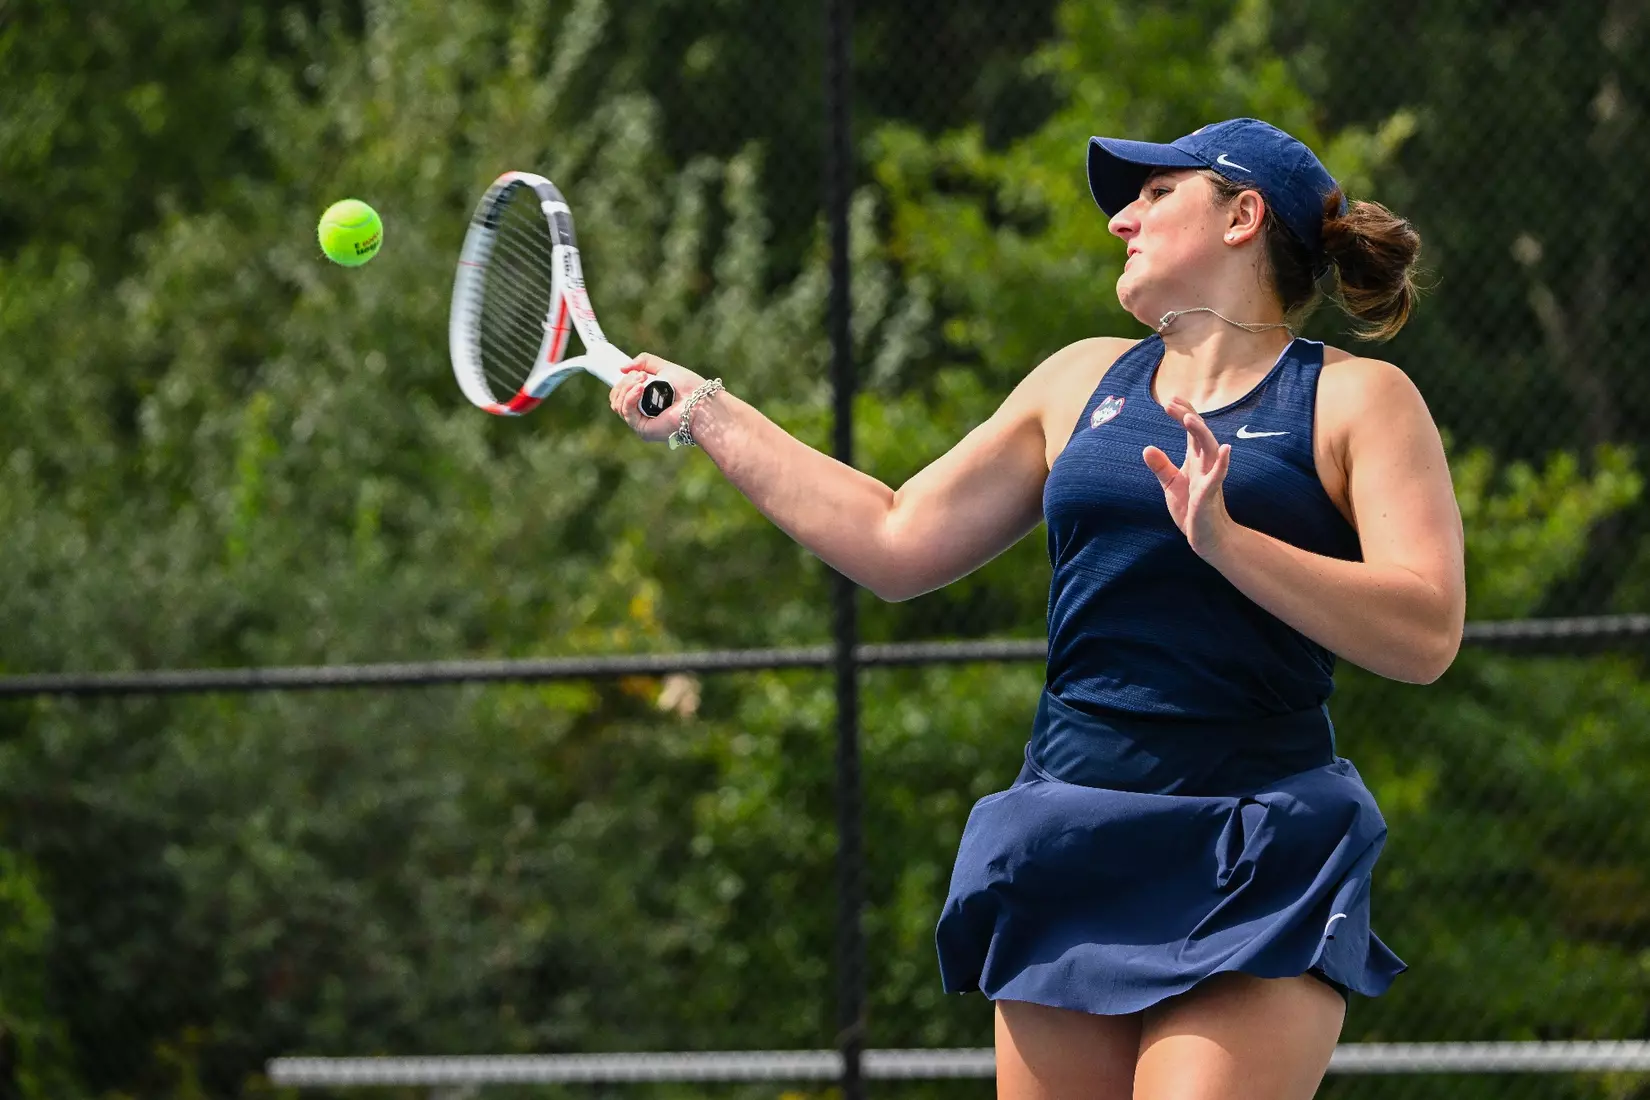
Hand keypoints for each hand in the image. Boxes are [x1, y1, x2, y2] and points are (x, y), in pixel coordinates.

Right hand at [609, 353, 707, 443]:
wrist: (701, 403)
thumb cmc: (689, 388)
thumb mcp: (665, 368)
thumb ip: (644, 362)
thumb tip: (621, 368)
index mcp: (644, 400)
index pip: (620, 392)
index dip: (621, 381)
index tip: (628, 370)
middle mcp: (641, 413)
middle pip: (616, 398)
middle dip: (625, 382)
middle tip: (641, 375)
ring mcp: (641, 422)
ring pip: (618, 404)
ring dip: (627, 387)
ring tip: (643, 379)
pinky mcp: (643, 429)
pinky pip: (626, 412)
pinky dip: (630, 397)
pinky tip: (640, 388)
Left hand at [1142, 396, 1233, 556]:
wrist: (1206, 537)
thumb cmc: (1191, 510)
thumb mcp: (1171, 485)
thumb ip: (1161, 466)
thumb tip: (1147, 448)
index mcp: (1196, 460)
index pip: (1191, 432)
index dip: (1183, 414)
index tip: (1170, 399)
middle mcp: (1205, 465)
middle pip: (1199, 434)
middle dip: (1187, 417)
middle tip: (1170, 403)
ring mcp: (1209, 478)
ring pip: (1209, 449)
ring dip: (1200, 433)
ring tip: (1189, 418)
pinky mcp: (1209, 495)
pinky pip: (1218, 476)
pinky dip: (1222, 462)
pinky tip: (1225, 449)